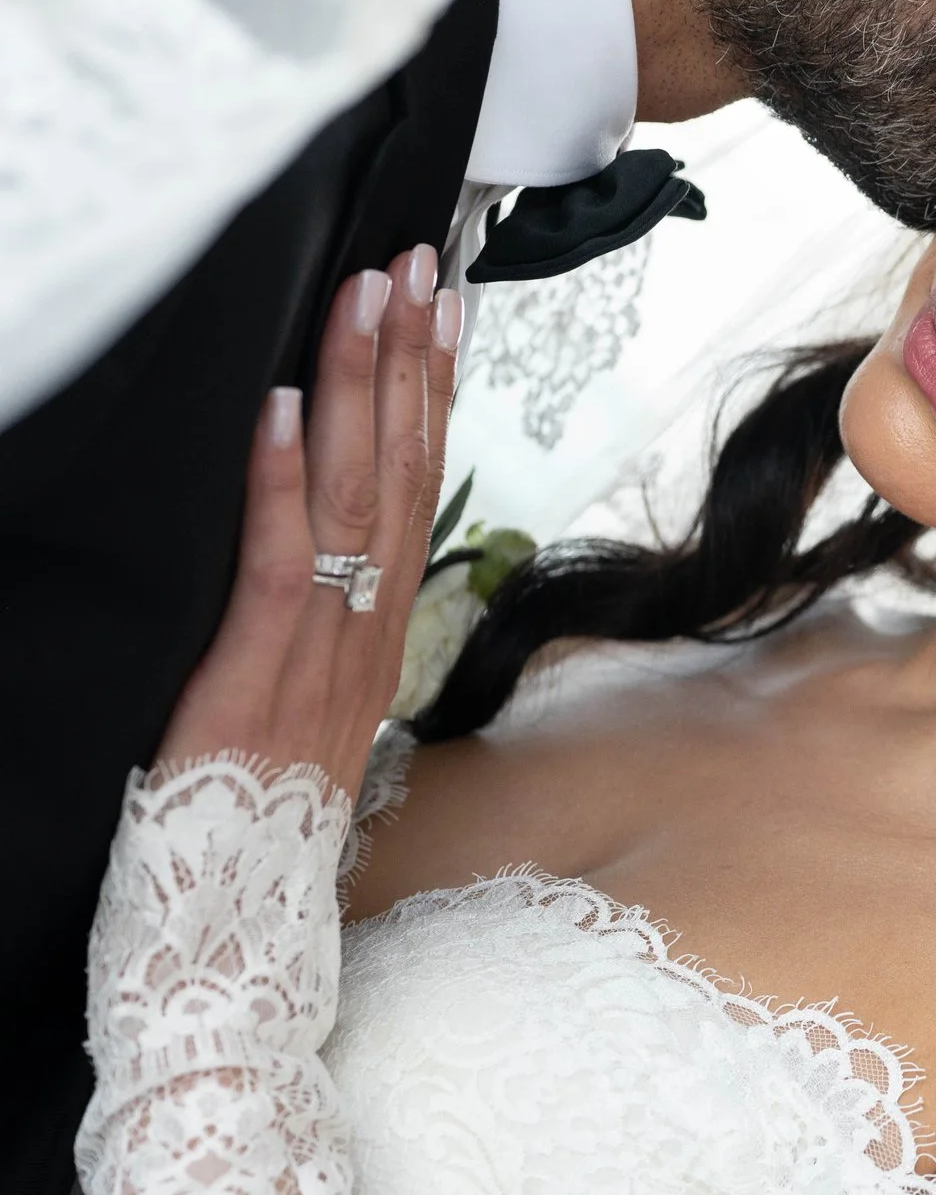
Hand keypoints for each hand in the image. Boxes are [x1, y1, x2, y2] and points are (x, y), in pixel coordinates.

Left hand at [159, 247, 463, 794]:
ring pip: (354, 502)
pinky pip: (276, 567)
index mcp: (377, 636)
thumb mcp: (299, 708)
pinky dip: (277, 482)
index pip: (418, 490)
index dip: (434, 393)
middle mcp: (364, 636)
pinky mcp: (252, 683)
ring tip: (365, 301)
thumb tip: (307, 540)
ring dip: (361, 390)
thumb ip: (312, 626)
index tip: (443, 310)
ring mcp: (318, 659)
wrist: (233, 928)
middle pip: (402, 476)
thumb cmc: (251, 820)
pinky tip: (275, 408)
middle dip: (411, 362)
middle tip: (414, 266)